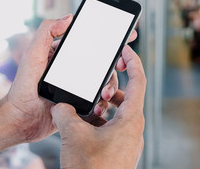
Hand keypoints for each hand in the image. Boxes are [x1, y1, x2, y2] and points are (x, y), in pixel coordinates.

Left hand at [5, 14, 137, 141]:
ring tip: (105, 94)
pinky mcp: (82, 102)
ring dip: (111, 86)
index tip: (127, 35)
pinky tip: (100, 105)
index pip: (92, 42)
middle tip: (122, 65)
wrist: (20, 120)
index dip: (111, 39)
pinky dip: (103, 102)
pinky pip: (99, 100)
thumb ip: (46, 33)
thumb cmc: (22, 87)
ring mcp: (80, 86)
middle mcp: (76, 69)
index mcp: (66, 55)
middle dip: (116, 64)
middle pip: (104, 62)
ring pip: (105, 82)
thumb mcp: (33, 55)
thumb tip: (68, 17)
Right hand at [51, 46, 145, 168]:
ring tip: (86, 109)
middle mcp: (134, 128)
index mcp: (131, 118)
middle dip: (111, 88)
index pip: (139, 80)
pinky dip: (102, 122)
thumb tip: (61, 105)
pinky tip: (85, 127)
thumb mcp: (74, 135)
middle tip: (97, 85)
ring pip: (118, 114)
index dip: (133, 61)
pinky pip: (114, 127)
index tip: (126, 49)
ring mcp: (128, 140)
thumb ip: (66, 113)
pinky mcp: (121, 149)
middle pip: (127, 97)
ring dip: (104, 108)